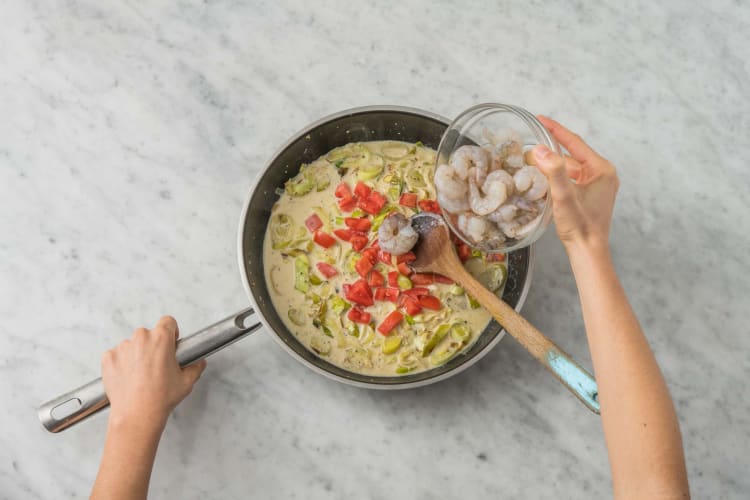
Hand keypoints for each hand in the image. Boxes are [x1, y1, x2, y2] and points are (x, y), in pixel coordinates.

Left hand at [101, 316, 206, 431]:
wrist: (137, 415)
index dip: (171, 332)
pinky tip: (129, 377)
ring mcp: (122, 348)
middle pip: (148, 333)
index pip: (167, 321)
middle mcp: (140, 338)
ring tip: (141, 374)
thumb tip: (198, 362)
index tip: (170, 342)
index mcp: (161, 339)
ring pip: (132, 344)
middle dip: (153, 345)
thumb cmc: (160, 398)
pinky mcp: (108, 358)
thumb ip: (195, 367)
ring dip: (136, 354)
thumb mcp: (187, 381)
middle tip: (157, 364)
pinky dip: (121, 363)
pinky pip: (116, 354)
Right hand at [532, 116, 618, 252]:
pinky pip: (572, 178)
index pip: (575, 142)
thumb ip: (553, 171)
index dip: (556, 129)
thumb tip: (539, 149)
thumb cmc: (580, 225)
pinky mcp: (591, 195)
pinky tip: (543, 176)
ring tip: (533, 157)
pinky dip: (558, 175)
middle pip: (573, 153)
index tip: (540, 119)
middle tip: (533, 137)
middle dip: (552, 146)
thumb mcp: (564, 196)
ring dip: (553, 162)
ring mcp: (598, 185)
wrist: (588, 251)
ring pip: (571, 167)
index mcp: (601, 169)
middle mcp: (603, 174)